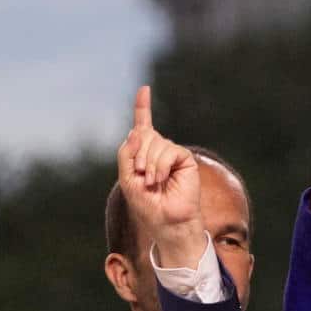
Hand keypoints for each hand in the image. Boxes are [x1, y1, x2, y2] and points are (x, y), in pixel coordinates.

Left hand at [115, 86, 207, 268]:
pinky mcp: (184, 158)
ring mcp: (172, 154)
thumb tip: (137, 130)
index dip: (143, 107)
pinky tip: (161, 179)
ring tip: (152, 183)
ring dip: (149, 164)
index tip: (145, 89)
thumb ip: (126, 153)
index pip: (143, 126)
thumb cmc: (147, 204)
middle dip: (138, 156)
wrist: (166, 222)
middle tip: (141, 177)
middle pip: (143, 135)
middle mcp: (159, 150)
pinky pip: (169, 150)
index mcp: (144, 154)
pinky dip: (160, 165)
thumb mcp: (127, 179)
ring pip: (155, 142)